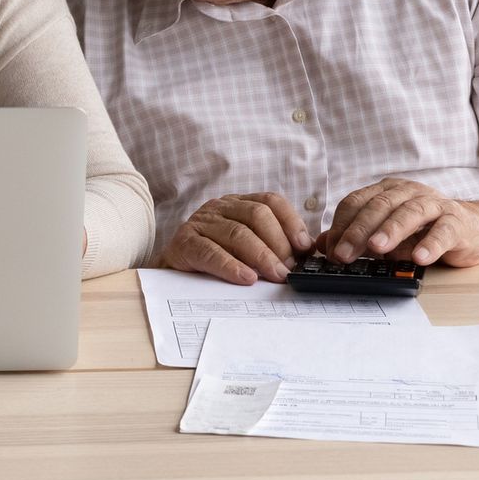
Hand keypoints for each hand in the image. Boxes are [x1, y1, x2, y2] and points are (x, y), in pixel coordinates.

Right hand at [161, 192, 313, 285]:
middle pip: (257, 215)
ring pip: (237, 233)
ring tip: (276, 275)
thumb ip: (272, 245)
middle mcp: (219, 208)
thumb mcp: (245, 248)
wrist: (172, 275)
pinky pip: (210, 252)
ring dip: (262, 256)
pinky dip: (231, 266)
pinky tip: (246, 278)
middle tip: (289, 269)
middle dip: (279, 243)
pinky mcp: (184, 243)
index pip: (271, 201)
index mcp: (238, 204)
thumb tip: (306, 253)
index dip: (291, 222)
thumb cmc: (214, 261)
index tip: (304, 246)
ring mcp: (200, 223)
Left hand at [317, 178, 478, 267]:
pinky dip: (431, 243)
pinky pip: (443, 231)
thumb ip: (358, 237)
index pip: (356, 202)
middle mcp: (409, 192)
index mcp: (387, 191)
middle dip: (359, 231)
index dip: (341, 226)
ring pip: (410, 212)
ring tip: (377, 249)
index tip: (331, 250)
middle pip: (379, 206)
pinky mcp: (458, 222)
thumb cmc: (424, 231)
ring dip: (391, 230)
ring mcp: (434, 204)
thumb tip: (322, 245)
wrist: (473, 230)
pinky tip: (419, 258)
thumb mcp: (387, 234)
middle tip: (344, 254)